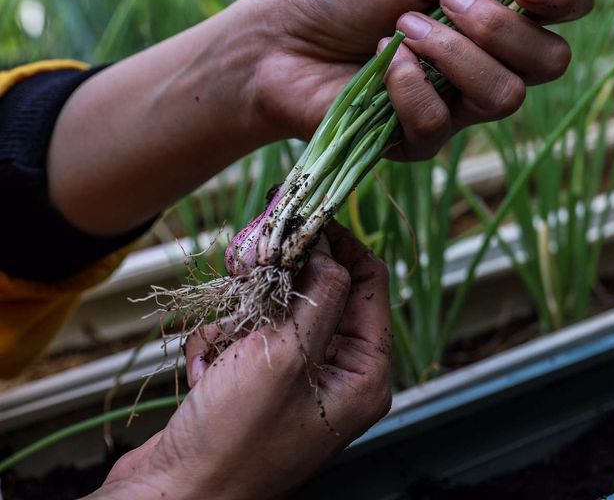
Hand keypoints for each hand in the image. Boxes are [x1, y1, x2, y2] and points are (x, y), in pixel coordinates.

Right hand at [92, 224, 390, 499]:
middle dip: (278, 283)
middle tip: (248, 267)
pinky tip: (204, 374)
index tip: (303, 213)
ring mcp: (296, 384)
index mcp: (364, 373)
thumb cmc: (233, 443)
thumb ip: (317, 294)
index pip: (369, 281)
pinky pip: (243, 339)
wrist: (172, 498)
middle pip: (320, 292)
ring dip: (240, 319)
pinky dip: (219, 346)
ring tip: (221, 350)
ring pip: (274, 311)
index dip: (338, 243)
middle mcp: (338, 377)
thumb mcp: (285, 356)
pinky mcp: (255, 389)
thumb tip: (330, 248)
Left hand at [244, 0, 591, 158]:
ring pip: (506, 96)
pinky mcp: (421, 142)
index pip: (567, 13)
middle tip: (449, 1)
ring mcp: (459, 107)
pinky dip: (408, 84)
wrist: (274, 41)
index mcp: (495, 13)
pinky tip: (379, 64)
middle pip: (550, 62)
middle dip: (503, 28)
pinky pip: (444, 121)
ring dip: (454, 55)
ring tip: (402, 29)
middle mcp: (488, 62)